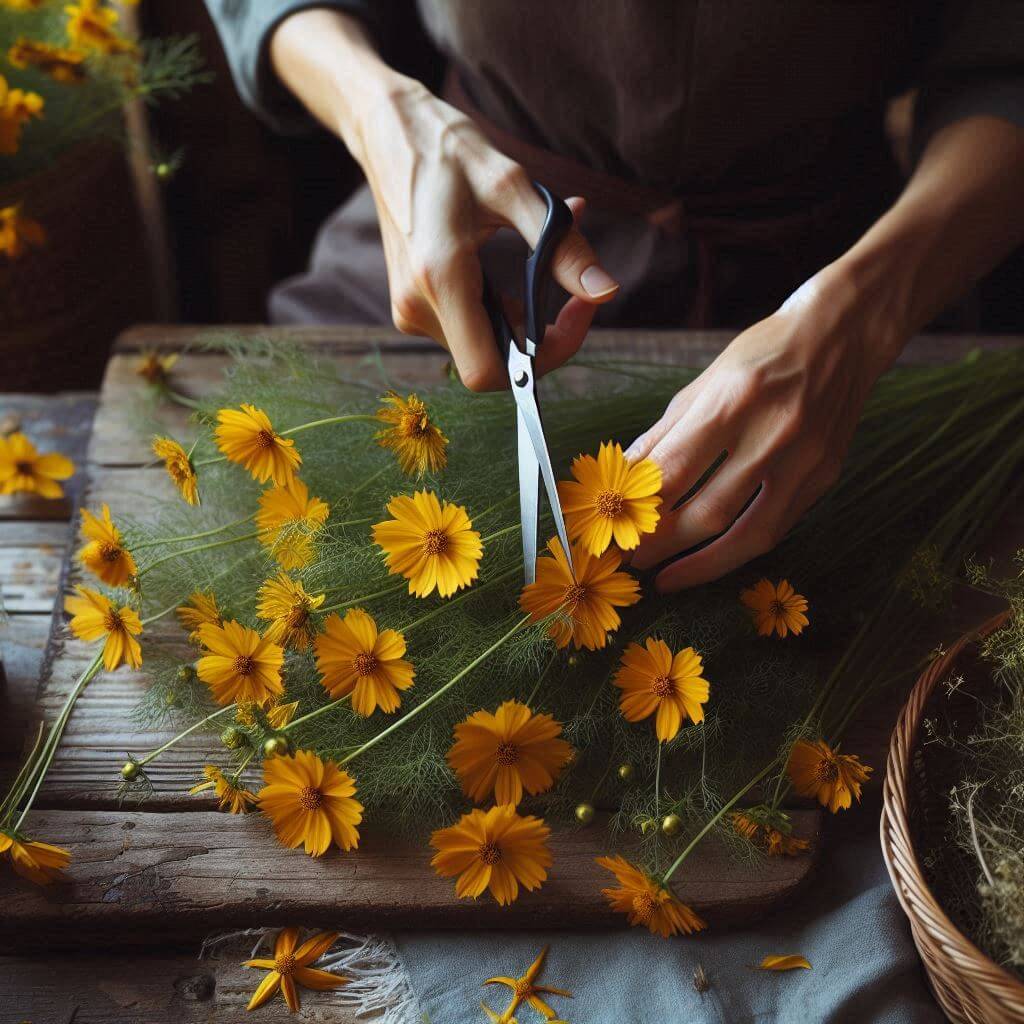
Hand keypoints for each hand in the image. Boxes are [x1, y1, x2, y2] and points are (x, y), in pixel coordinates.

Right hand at [350, 80, 617, 389]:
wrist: (388, 132)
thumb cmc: (447, 150)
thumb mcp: (513, 188)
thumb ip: (561, 247)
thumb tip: (606, 292)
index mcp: (439, 280)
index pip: (488, 372)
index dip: (540, 360)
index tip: (572, 316)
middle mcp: (417, 306)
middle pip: (493, 363)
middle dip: (540, 335)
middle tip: (573, 291)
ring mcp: (410, 309)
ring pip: (484, 346)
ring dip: (522, 317)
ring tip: (542, 257)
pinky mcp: (412, 304)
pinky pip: (468, 328)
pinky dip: (500, 308)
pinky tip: (510, 267)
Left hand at [628, 271, 895, 590]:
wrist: (843, 334)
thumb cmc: (762, 353)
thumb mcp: (705, 381)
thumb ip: (665, 433)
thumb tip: (625, 475)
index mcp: (733, 400)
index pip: (675, 470)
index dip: (641, 508)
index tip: (616, 529)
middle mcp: (773, 433)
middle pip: (709, 511)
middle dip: (664, 544)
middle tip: (633, 560)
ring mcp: (805, 460)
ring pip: (748, 534)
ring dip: (702, 565)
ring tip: (668, 578)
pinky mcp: (824, 477)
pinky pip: (777, 527)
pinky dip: (740, 548)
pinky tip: (712, 558)